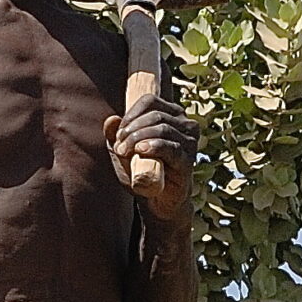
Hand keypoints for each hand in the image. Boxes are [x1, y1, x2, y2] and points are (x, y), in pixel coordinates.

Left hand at [105, 94, 197, 222]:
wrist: (156, 200)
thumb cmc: (141, 170)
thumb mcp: (123, 151)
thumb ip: (115, 135)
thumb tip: (110, 120)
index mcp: (172, 115)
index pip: (150, 101)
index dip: (131, 114)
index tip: (118, 133)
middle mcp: (186, 124)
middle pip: (155, 115)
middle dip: (132, 129)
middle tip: (118, 146)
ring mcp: (190, 142)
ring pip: (162, 128)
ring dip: (138, 138)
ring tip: (124, 152)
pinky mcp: (188, 160)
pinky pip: (171, 147)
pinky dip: (153, 146)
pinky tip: (140, 151)